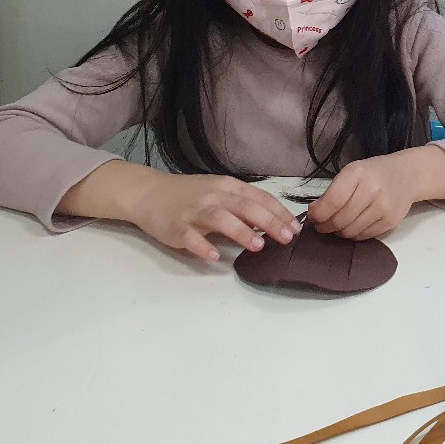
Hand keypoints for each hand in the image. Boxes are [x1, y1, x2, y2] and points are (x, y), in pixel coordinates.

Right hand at [125, 171, 299, 262]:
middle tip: (287, 238)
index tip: (296, 228)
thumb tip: (273, 222)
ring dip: (241, 232)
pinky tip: (214, 256)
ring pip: (220, 219)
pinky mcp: (175, 226)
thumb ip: (243, 205)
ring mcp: (193, 210)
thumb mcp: (219, 192)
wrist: (149, 192)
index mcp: (227, 186)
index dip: (279, 212)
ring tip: (258, 246)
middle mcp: (213, 196)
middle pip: (245, 207)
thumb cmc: (190, 194)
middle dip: (269, 222)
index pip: (259, 198)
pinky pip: (190, 237)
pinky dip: (202, 246)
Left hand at [309, 146, 444, 239]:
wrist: (407, 176)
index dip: (318, 214)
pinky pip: (363, 237)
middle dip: (325, 226)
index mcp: (358, 173)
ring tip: (337, 225)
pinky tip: (352, 225)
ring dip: (338, 232)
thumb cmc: (373, 173)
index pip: (333, 201)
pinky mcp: (390, 222)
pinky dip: (353, 235)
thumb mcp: (352, 172)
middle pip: (340, 220)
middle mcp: (373, 190)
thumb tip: (314, 215)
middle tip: (321, 225)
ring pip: (350, 232)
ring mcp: (384, 207)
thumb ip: (333, 192)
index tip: (312, 217)